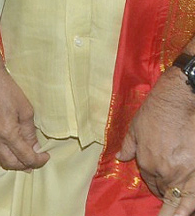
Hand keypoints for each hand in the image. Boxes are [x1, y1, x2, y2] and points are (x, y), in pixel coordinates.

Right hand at [0, 45, 47, 170]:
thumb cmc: (7, 90)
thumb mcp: (26, 110)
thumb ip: (30, 132)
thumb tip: (34, 147)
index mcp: (7, 133)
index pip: (25, 156)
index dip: (38, 160)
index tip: (46, 156)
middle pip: (10, 163)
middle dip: (25, 165)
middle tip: (36, 160)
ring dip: (13, 162)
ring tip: (24, 158)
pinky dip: (3, 153)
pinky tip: (11, 149)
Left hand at [116, 64, 194, 212]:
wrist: (178, 103)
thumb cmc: (156, 113)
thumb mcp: (135, 128)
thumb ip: (129, 146)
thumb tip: (120, 156)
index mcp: (146, 162)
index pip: (150, 180)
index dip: (153, 182)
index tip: (157, 183)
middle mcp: (163, 171)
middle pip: (164, 189)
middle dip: (164, 192)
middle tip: (165, 200)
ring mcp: (181, 173)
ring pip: (178, 196)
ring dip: (176, 206)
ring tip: (172, 215)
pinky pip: (192, 196)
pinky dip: (187, 206)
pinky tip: (186, 212)